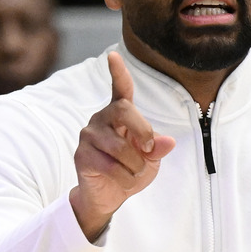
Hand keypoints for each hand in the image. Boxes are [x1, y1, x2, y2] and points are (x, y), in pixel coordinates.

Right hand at [70, 51, 174, 240]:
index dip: (118, 71)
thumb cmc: (132, 169)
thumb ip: (158, 148)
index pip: (121, 87)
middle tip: (149, 150)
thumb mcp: (152, 159)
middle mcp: (102, 117)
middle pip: (125, 111)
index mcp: (120, 112)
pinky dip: (125, 177)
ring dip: (136, 166)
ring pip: (120, 146)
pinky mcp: (82, 154)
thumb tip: (168, 142)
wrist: (110, 196)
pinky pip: (110, 165)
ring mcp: (89, 134)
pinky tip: (123, 180)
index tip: (113, 55)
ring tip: (134, 172)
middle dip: (143, 131)